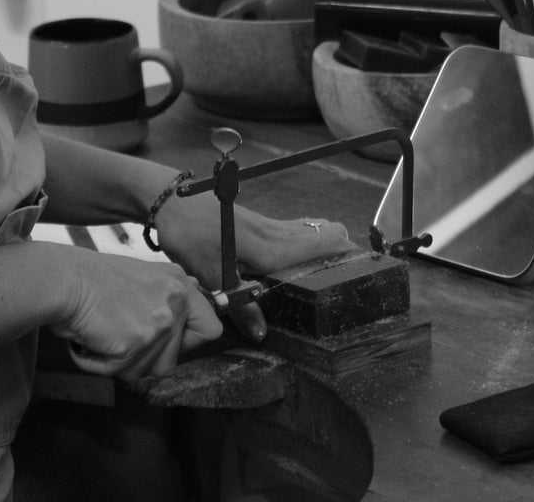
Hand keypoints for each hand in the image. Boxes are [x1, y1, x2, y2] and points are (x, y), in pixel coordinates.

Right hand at [49, 250, 221, 380]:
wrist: (65, 279)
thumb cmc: (95, 278)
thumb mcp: (145, 273)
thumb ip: (172, 290)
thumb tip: (197, 292)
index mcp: (179, 285)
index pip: (211, 330)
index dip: (190, 343)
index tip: (168, 342)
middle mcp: (176, 303)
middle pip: (174, 360)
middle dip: (145, 356)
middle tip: (121, 334)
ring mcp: (159, 324)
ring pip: (148, 371)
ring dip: (122, 362)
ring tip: (104, 333)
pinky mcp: (136, 344)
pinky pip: (120, 372)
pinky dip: (100, 363)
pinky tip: (91, 339)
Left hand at [155, 194, 350, 343]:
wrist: (169, 199)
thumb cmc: (188, 233)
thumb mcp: (209, 273)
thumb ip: (239, 304)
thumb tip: (262, 334)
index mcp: (268, 247)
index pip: (319, 246)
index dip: (344, 252)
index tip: (365, 263)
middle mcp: (273, 233)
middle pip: (322, 235)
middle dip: (341, 249)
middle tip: (357, 269)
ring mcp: (265, 224)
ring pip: (308, 231)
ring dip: (324, 243)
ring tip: (340, 259)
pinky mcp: (256, 222)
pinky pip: (292, 230)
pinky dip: (306, 238)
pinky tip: (304, 248)